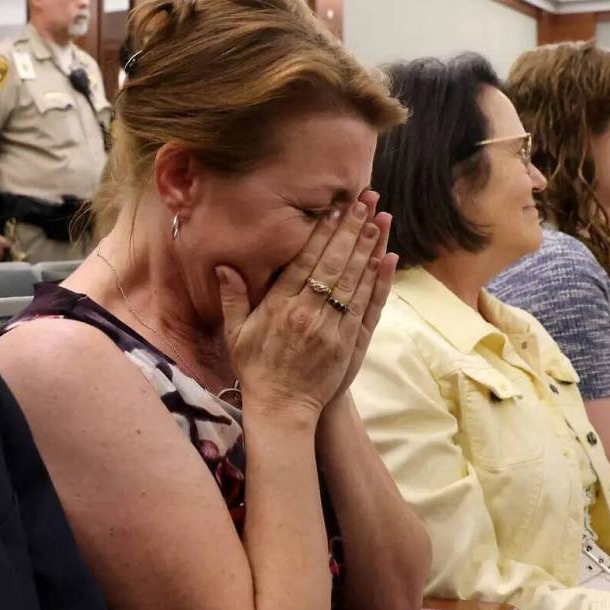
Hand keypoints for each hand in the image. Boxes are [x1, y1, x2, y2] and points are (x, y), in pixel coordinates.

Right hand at [217, 197, 394, 414]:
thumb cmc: (257, 369)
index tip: (334, 208)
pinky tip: (386, 260)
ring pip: (352, 280)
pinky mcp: (348, 343)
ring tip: (378, 219)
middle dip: (350, 229)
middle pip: (333, 263)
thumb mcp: (236, 333)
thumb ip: (233, 297)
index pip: (305, 260)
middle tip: (364, 200)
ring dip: (367, 247)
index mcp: (279, 306)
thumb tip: (223, 265)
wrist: (282, 408)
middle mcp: (307, 312)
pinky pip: (365, 306)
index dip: (322, 232)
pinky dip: (377, 282)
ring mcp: (330, 327)